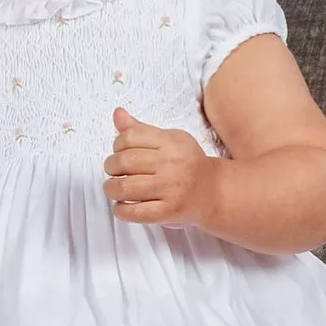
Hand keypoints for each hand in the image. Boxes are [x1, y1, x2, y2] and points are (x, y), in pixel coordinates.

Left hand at [103, 107, 217, 227]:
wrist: (214, 192)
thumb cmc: (187, 164)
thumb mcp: (169, 140)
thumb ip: (141, 129)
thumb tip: (117, 113)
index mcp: (171, 142)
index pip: (130, 137)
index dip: (117, 145)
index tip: (119, 152)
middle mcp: (172, 163)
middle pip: (124, 162)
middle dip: (111, 167)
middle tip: (114, 172)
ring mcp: (171, 188)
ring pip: (125, 187)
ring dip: (111, 189)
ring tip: (114, 189)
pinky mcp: (169, 211)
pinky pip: (134, 212)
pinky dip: (121, 210)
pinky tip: (122, 206)